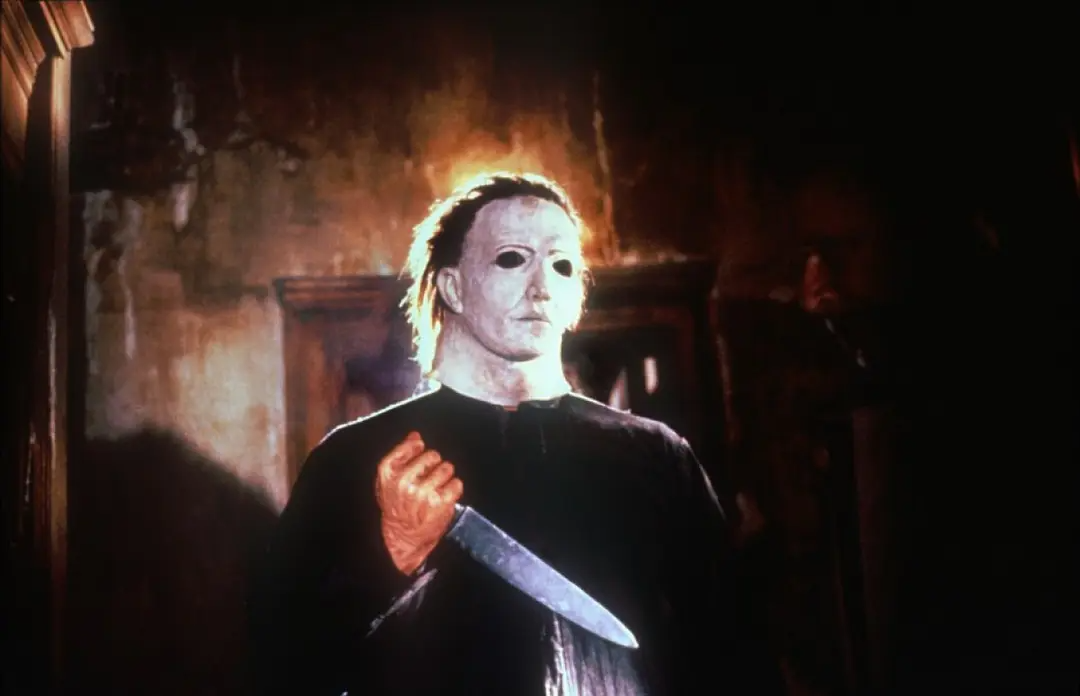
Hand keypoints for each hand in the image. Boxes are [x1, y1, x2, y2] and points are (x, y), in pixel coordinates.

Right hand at [374, 431, 463, 574]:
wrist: (402, 538)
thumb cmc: (396, 508)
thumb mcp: (388, 481)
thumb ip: (400, 456)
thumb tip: (415, 435)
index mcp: (388, 474)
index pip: (410, 446)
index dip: (417, 449)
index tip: (419, 455)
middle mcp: (404, 482)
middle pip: (432, 456)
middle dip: (433, 465)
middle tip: (428, 478)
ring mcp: (423, 493)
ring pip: (447, 468)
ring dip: (444, 477)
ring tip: (436, 488)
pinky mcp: (440, 503)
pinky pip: (456, 483)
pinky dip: (453, 489)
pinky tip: (444, 496)